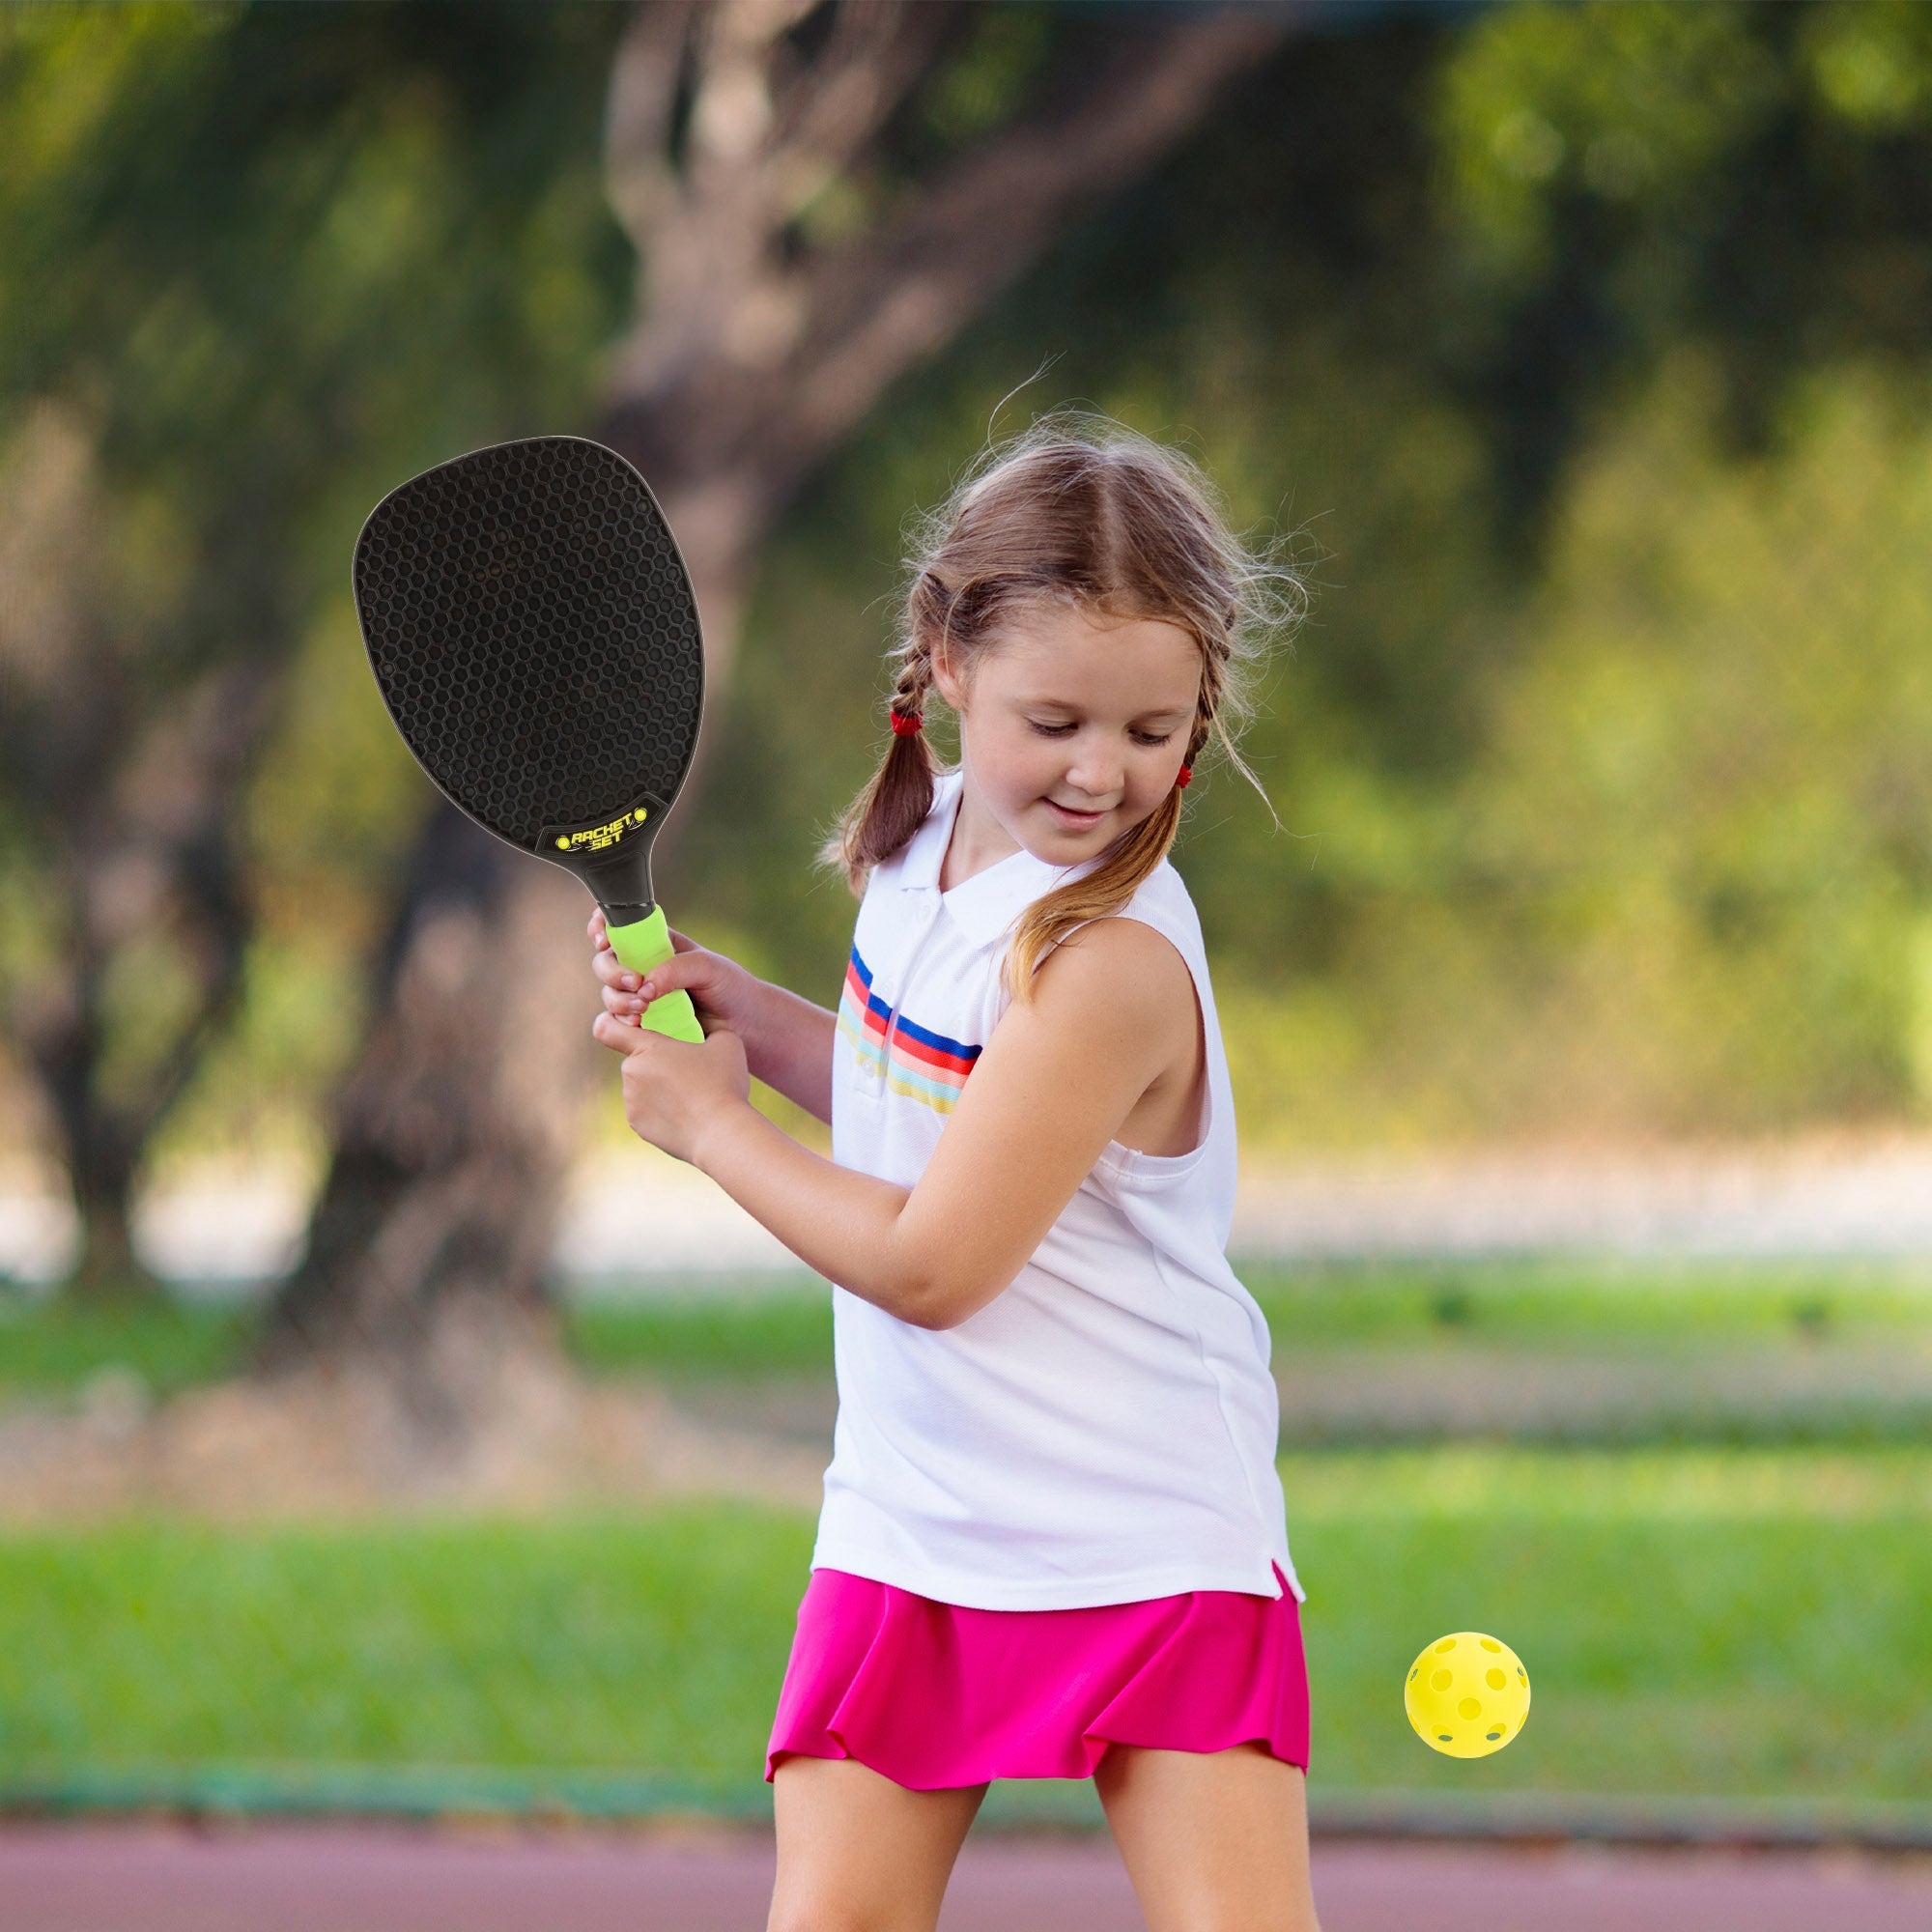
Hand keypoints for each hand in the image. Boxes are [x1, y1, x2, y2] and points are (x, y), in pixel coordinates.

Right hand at [589, 908, 757, 1037]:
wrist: (743, 1024)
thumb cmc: (729, 986)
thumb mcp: (708, 967)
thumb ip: (677, 969)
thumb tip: (645, 987)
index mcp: (657, 942)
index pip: (620, 925)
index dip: (602, 927)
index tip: (604, 940)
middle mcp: (644, 965)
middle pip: (606, 961)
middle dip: (612, 972)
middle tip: (636, 984)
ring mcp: (641, 994)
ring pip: (609, 992)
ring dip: (618, 1000)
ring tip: (644, 1009)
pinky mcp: (643, 1020)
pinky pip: (617, 1020)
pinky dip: (621, 1021)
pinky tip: (639, 1024)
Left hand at [591, 1005, 751, 1165]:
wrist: (721, 1134)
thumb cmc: (723, 1084)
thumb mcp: (727, 1042)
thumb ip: (708, 1029)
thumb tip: (705, 1032)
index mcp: (648, 1048)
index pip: (607, 1027)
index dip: (611, 1022)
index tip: (630, 1028)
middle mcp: (631, 1072)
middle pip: (638, 1059)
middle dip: (658, 1063)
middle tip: (690, 1072)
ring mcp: (631, 1102)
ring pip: (642, 1086)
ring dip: (660, 1087)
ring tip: (693, 1097)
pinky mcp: (637, 1126)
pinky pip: (646, 1110)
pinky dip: (662, 1111)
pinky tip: (687, 1115)